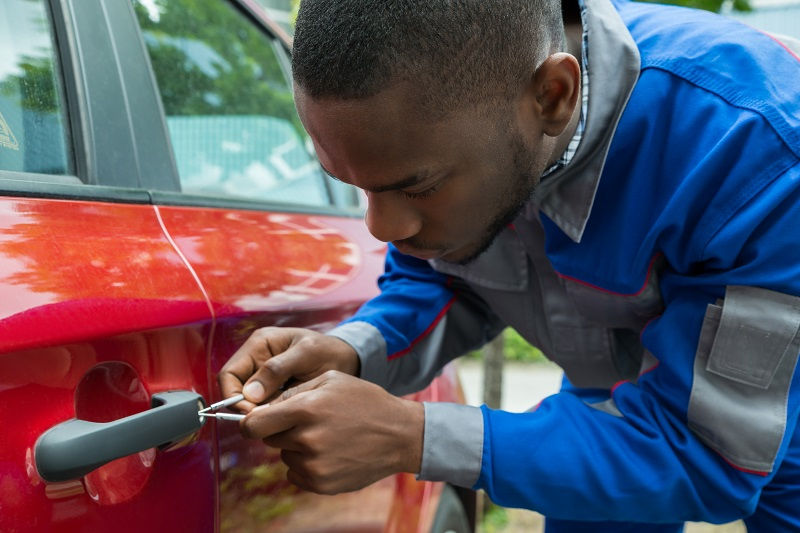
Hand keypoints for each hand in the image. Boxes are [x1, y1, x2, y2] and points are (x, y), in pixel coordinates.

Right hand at [218, 327, 359, 411]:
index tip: (252, 414)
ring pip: (248, 401)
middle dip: (247, 408)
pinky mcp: (274, 390)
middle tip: (269, 420)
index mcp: (260, 344)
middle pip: (235, 389)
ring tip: (282, 417)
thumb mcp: (307, 354)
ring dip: (260, 412)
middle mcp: (256, 358)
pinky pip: (263, 406)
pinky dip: (271, 413)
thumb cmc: (329, 351)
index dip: (233, 396)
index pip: (229, 373)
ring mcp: (264, 375)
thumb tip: (250, 394)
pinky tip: (287, 416)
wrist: (348, 359)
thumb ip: (278, 369)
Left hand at [241, 370, 423, 493]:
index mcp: (305, 409)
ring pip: (285, 456)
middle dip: (282, 431)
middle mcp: (306, 439)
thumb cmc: (364, 401)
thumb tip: (261, 407)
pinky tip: (330, 453)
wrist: (399, 434)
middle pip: (270, 440)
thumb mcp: (330, 380)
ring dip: (297, 448)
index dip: (250, 423)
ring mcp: (314, 465)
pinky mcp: (321, 484)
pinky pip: (296, 474)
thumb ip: (293, 391)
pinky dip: (307, 465)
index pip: (253, 425)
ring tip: (326, 436)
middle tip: (308, 423)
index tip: (255, 422)